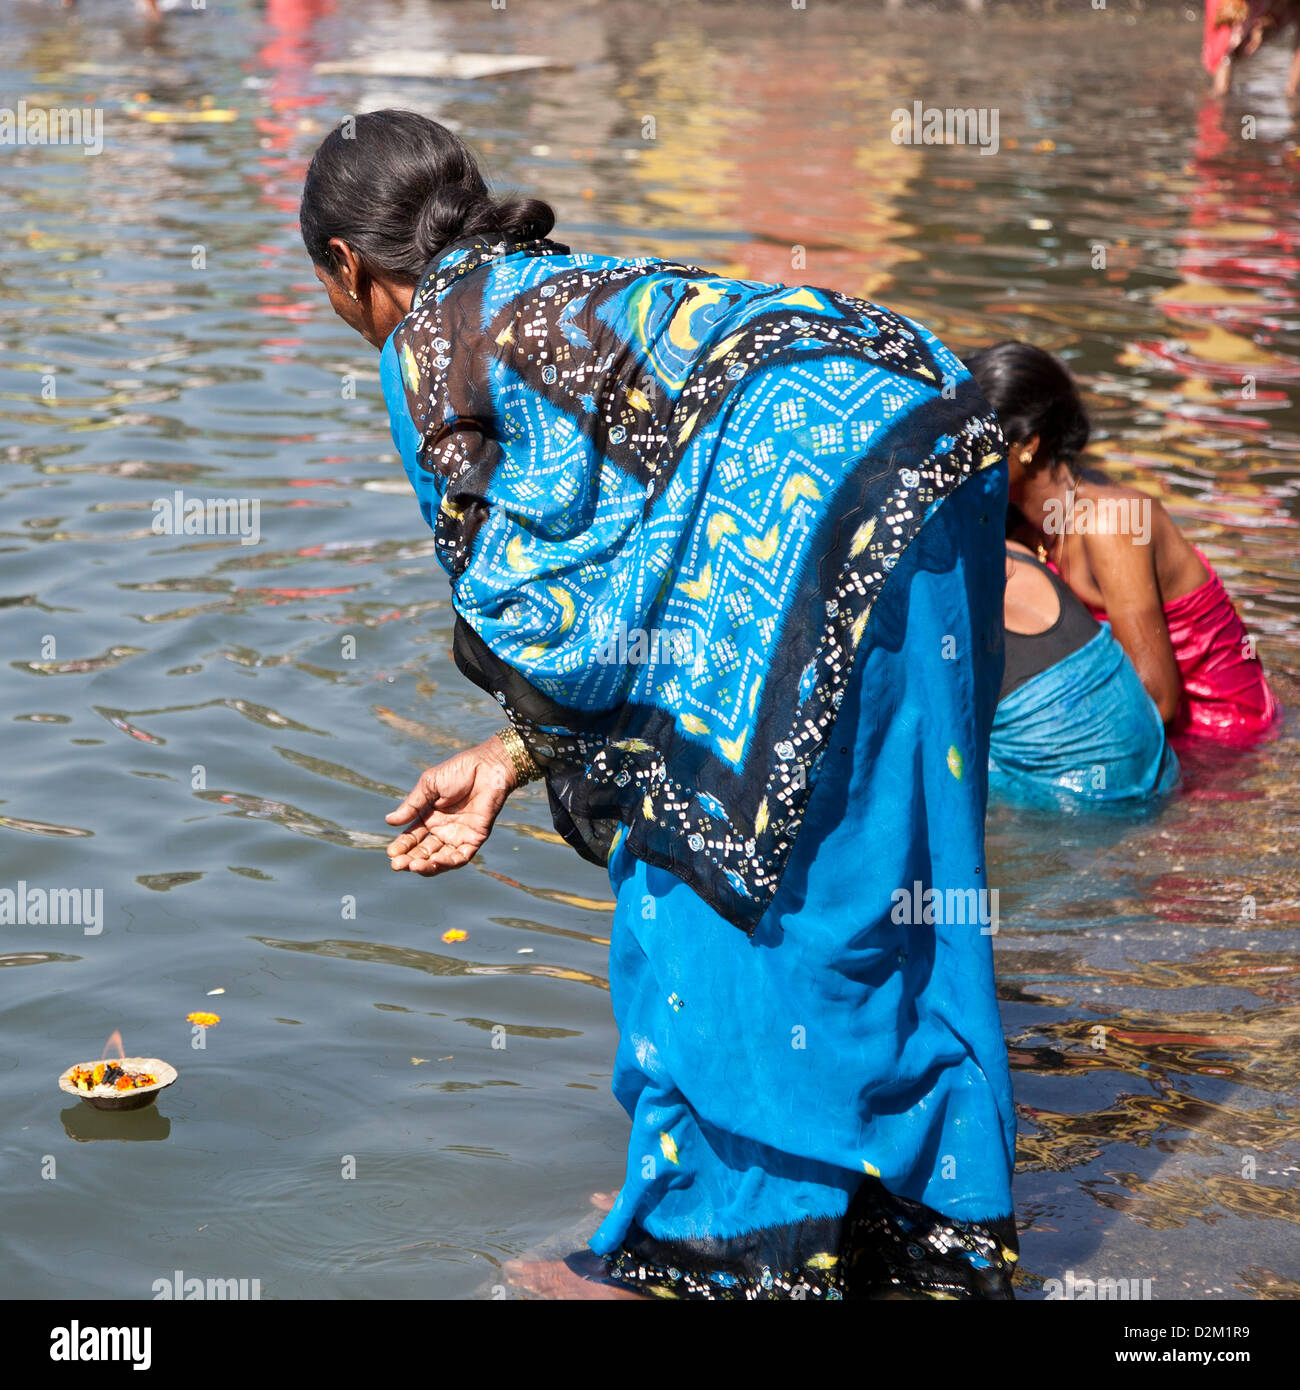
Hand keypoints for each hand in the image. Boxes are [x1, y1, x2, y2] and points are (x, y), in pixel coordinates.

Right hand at [384, 736, 517, 874]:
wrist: (487, 767)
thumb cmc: (458, 771)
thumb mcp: (429, 786)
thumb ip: (412, 805)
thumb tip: (389, 821)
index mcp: (430, 817)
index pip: (412, 837)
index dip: (402, 846)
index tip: (391, 853)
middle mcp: (443, 829)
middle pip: (423, 852)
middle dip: (410, 860)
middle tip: (397, 865)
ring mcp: (459, 835)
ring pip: (440, 859)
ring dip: (426, 866)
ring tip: (412, 866)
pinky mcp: (475, 838)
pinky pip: (460, 857)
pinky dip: (447, 862)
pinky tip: (434, 862)